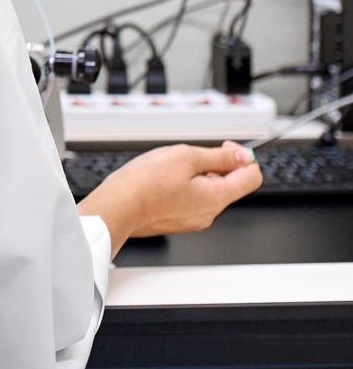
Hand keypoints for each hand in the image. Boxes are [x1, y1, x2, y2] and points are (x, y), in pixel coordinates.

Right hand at [76, 141, 263, 253]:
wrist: (117, 207)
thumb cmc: (144, 183)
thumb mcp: (184, 157)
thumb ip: (217, 156)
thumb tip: (242, 156)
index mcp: (217, 197)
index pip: (252, 177)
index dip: (243, 156)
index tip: (226, 147)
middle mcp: (209, 213)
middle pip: (229, 184)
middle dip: (213, 165)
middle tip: (186, 156)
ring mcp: (193, 220)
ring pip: (207, 191)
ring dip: (195, 175)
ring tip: (168, 169)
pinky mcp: (177, 222)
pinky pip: (190, 200)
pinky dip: (182, 187)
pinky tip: (161, 181)